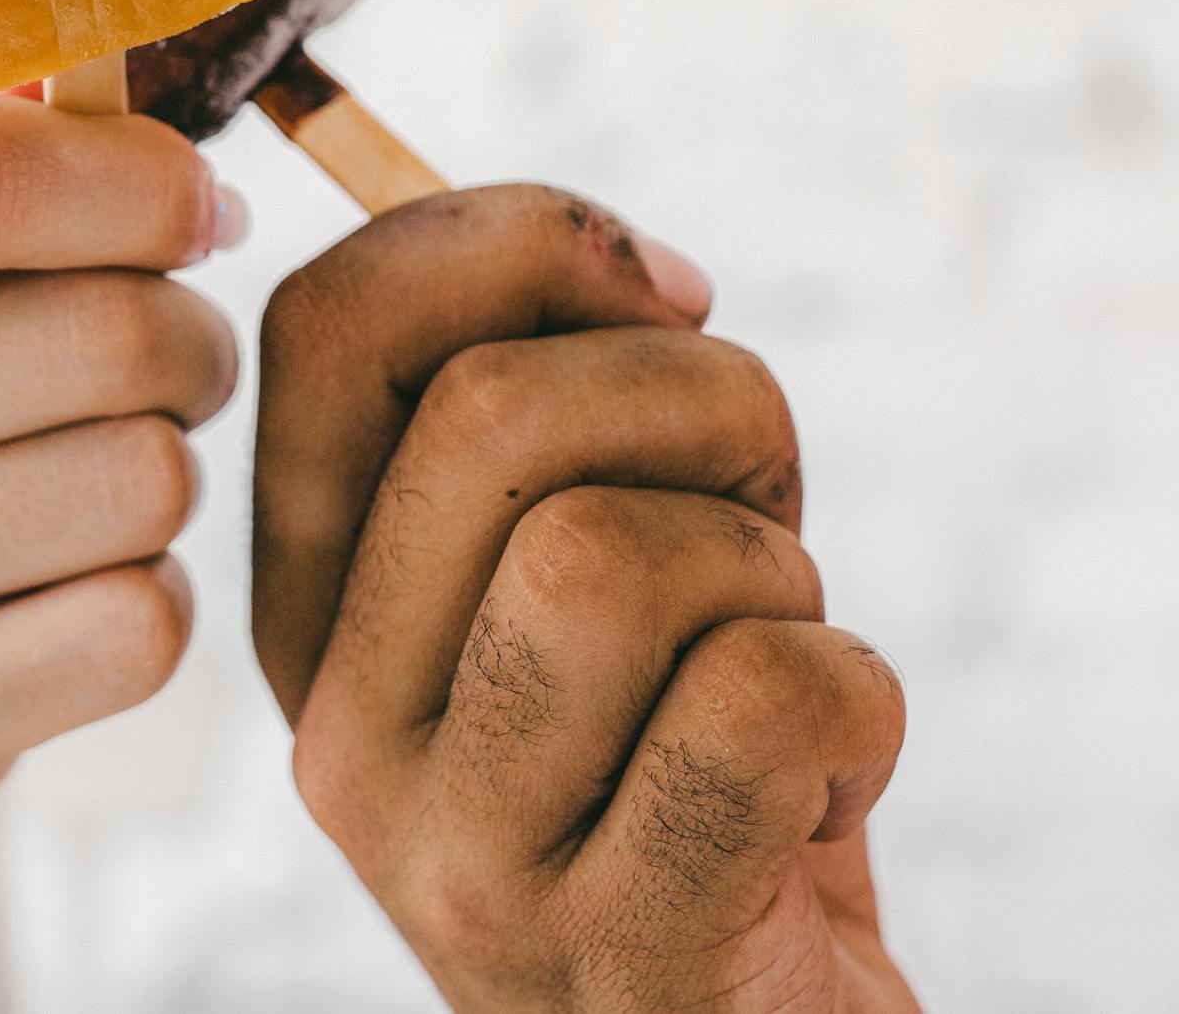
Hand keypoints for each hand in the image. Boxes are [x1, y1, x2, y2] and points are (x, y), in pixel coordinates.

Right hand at [0, 96, 239, 814]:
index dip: (131, 180)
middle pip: (109, 339)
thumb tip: (194, 180)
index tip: (188, 205)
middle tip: (164, 356)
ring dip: (168, 466)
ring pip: (148, 485)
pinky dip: (148, 594)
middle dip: (187, 336)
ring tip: (101, 465)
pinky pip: (143, 625)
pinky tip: (76, 580)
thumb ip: (19, 166)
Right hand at [253, 185, 913, 1012]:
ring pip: (620, 553)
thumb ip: (576, 418)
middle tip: (765, 502)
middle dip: (698, 397)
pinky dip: (863, 705)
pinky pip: (763, 698)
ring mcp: (459, 854)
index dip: (511, 236)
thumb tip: (640, 274)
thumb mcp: (601, 578)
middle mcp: (341, 732)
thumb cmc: (699, 773)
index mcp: (316, 616)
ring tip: (782, 668)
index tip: (660, 295)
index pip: (326, 331)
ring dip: (775, 572)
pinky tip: (831, 787)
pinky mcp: (615, 944)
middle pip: (487, 416)